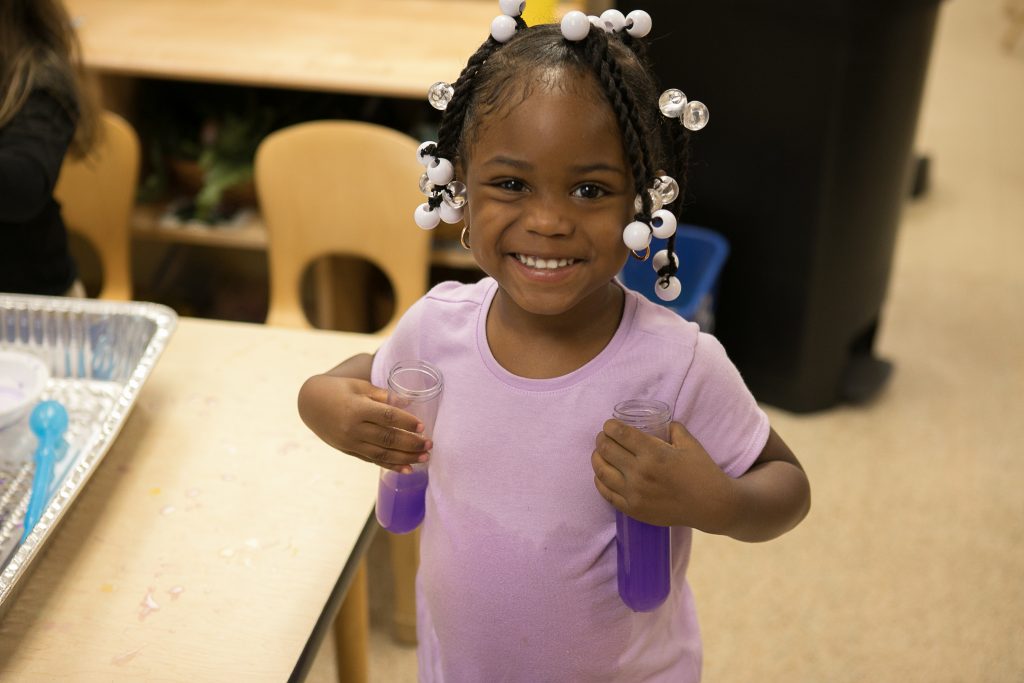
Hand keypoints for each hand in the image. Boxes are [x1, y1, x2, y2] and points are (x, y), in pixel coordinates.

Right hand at [298, 373, 430, 472]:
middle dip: (411, 444)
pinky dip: (391, 466)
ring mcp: (351, 442)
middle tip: (429, 445)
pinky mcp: (350, 451)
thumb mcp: (359, 386)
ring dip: (405, 458)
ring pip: (382, 454)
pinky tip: (407, 468)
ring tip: (424, 459)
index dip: (406, 422)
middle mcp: (353, 428)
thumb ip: (383, 395)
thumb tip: (409, 401)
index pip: (387, 417)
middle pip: (387, 438)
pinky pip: (373, 460)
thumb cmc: (338, 390)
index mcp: (357, 408)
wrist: (310, 404)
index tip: (422, 427)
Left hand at [591, 419, 736, 531]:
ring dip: (597, 458)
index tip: (610, 425)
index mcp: (653, 453)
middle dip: (602, 439)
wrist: (711, 506)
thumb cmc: (702, 472)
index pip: (620, 434)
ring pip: (601, 471)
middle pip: (606, 450)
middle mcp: (639, 473)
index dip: (610, 426)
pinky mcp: (633, 509)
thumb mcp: (690, 443)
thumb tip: (661, 422)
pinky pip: (606, 493)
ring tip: (600, 453)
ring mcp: (634, 493)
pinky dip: (600, 481)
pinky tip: (602, 473)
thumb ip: (673, 429)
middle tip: (604, 436)